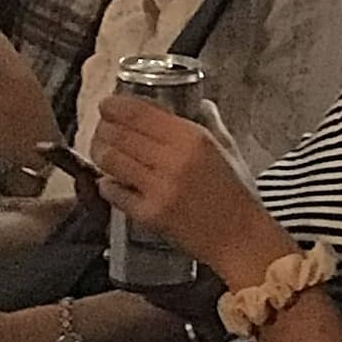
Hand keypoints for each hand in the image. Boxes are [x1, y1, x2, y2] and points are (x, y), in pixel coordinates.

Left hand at [89, 96, 275, 278]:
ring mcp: (158, 188)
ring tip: (104, 151)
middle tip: (103, 128)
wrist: (240, 238)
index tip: (108, 105)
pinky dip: (107, 183)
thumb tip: (198, 104)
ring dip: (101, 152)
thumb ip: (211, 123)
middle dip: (104, 128)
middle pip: (119, 134)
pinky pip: (113, 191)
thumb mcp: (229, 149)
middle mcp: (173, 160)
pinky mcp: (148, 213)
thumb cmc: (237, 195)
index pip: (140, 113)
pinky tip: (113, 181)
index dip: (115, 106)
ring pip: (110, 159)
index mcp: (194, 139)